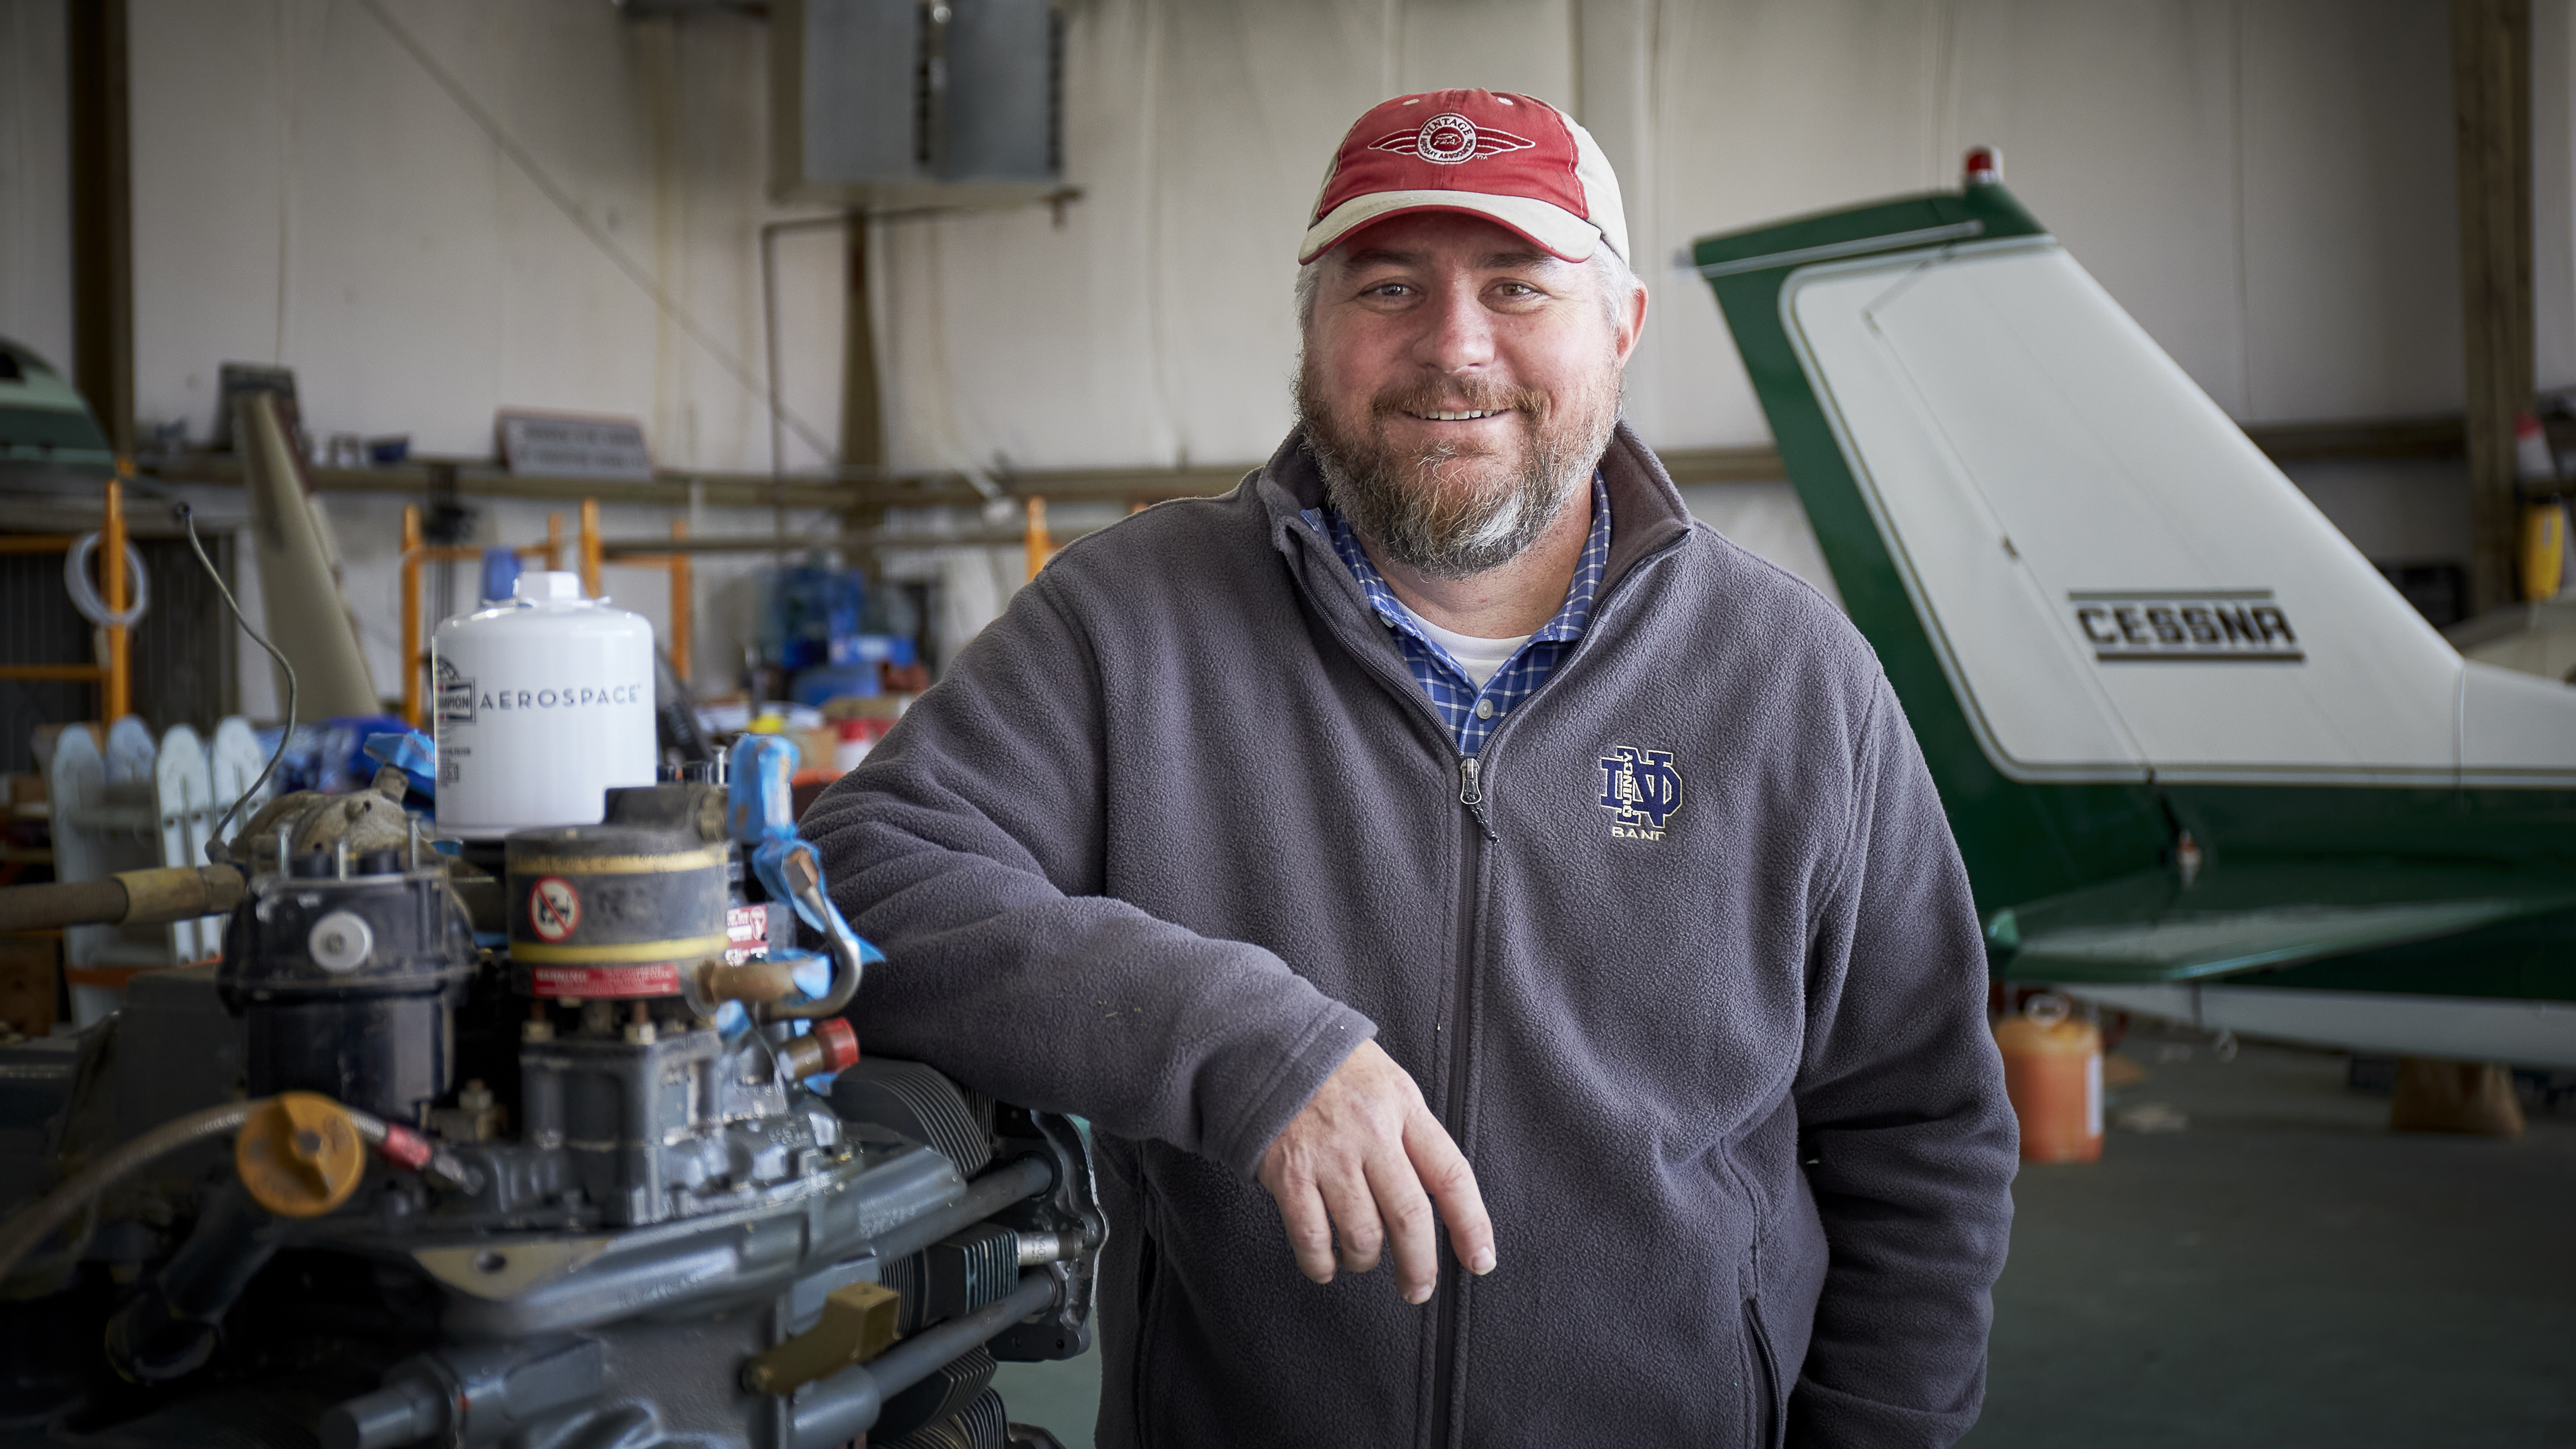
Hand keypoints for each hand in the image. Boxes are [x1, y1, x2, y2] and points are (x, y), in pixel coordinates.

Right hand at [1256, 1039, 1495, 1303]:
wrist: (1267, 1043)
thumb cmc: (1335, 1071)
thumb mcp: (1389, 1084)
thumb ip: (1413, 1134)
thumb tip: (1437, 1198)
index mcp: (1403, 1108)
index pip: (1451, 1175)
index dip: (1472, 1224)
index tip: (1480, 1260)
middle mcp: (1370, 1133)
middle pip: (1409, 1217)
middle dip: (1420, 1265)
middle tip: (1419, 1287)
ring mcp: (1328, 1155)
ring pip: (1362, 1234)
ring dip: (1366, 1261)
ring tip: (1363, 1260)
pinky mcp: (1289, 1174)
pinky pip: (1312, 1238)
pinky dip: (1322, 1264)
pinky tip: (1327, 1265)